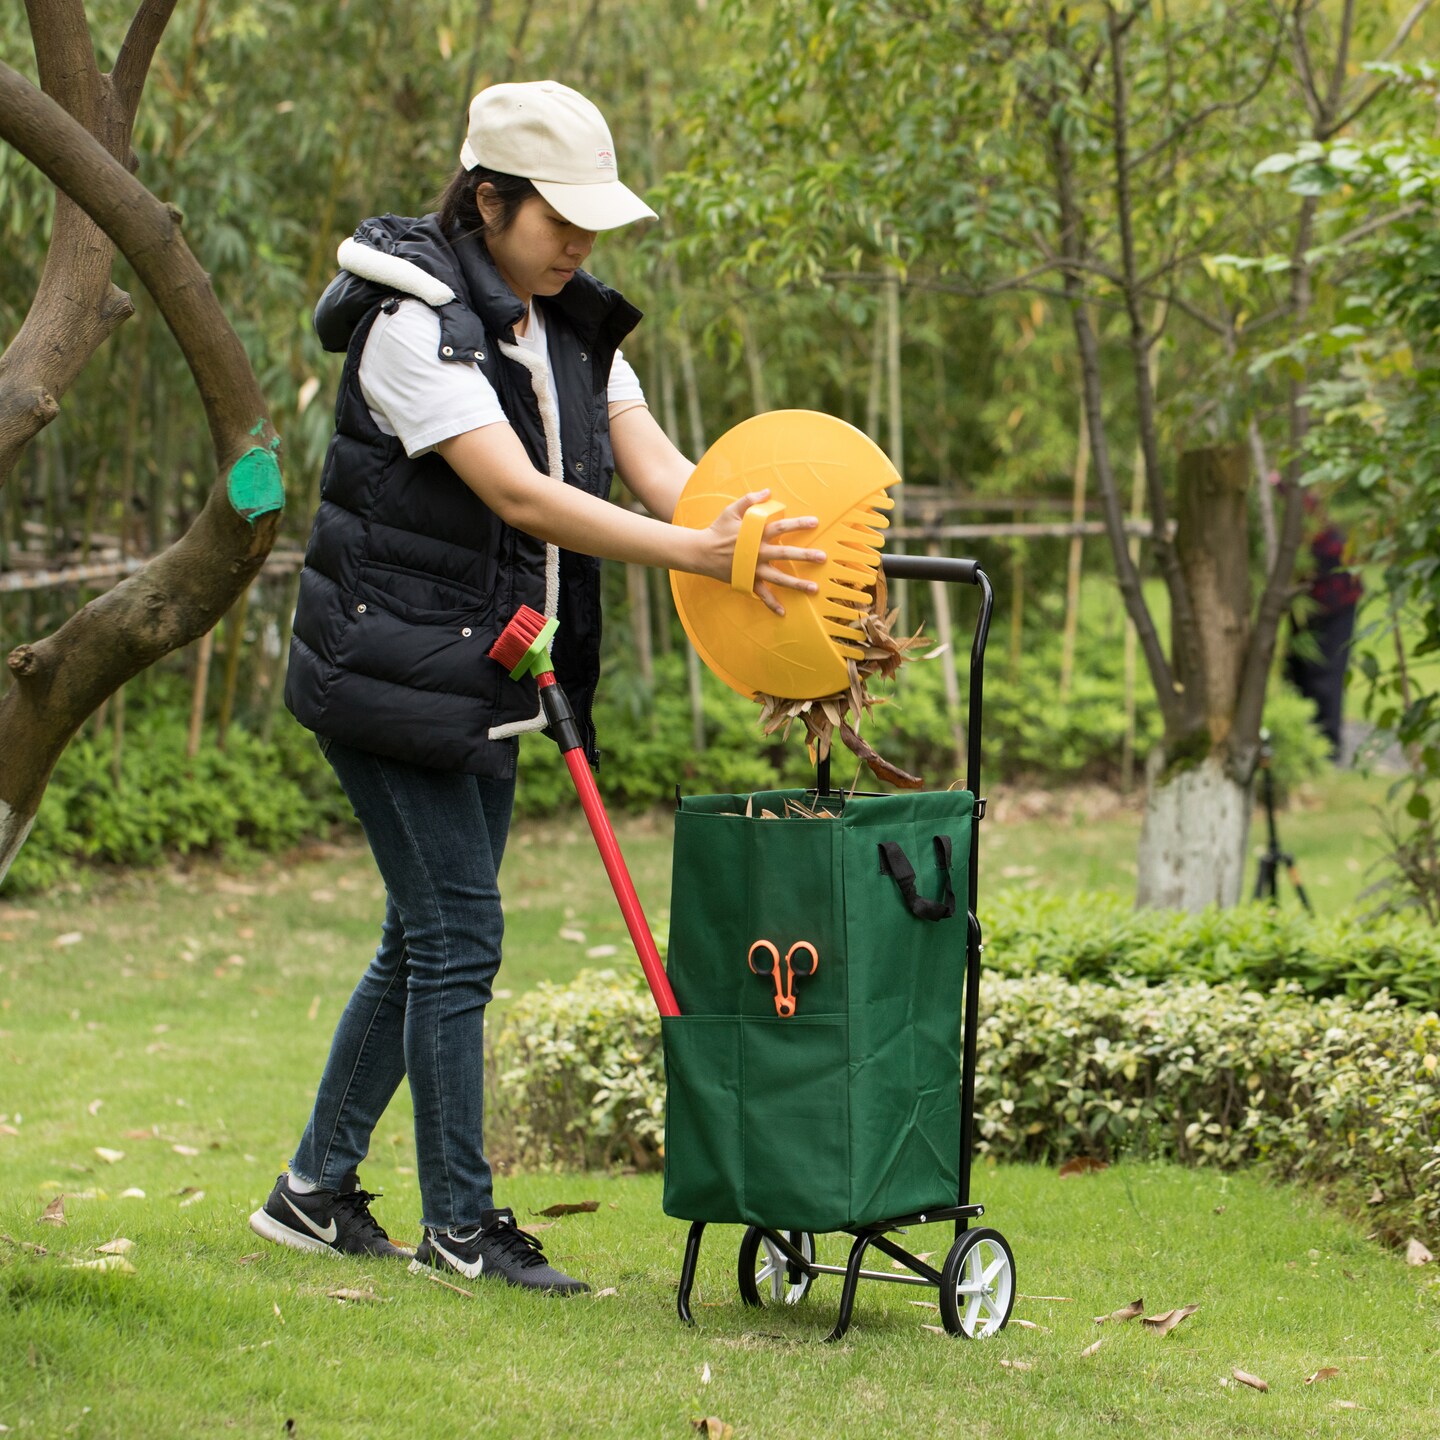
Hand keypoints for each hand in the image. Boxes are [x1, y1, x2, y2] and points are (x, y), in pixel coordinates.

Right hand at [701, 490, 825, 615]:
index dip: (798, 524)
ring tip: (814, 588)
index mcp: (756, 534)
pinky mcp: (747, 580)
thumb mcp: (731, 510)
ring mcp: (753, 569)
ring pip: (779, 578)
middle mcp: (758, 552)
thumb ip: (750, 500)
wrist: (701, 552)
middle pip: (785, 554)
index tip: (815, 522)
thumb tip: (768, 491)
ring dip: (797, 584)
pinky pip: (761, 594)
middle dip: (805, 555)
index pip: (781, 527)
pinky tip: (783, 612)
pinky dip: (771, 604)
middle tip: (822, 557)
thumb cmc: (717, 530)